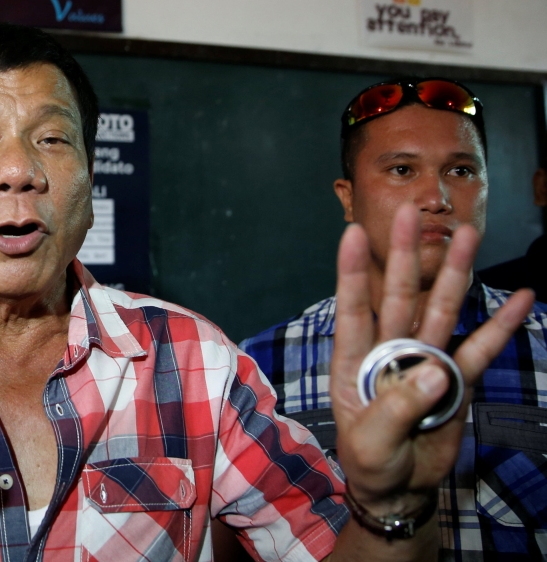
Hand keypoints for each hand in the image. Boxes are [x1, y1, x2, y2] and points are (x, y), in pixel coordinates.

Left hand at [330, 205, 534, 509]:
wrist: (400, 487)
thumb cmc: (372, 462)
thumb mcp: (372, 442)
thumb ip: (398, 408)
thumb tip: (435, 370)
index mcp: (355, 361)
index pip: (352, 309)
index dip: (351, 272)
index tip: (351, 232)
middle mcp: (389, 350)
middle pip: (399, 295)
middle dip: (404, 254)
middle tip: (410, 213)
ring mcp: (424, 360)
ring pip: (441, 309)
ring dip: (455, 273)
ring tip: (469, 235)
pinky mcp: (455, 379)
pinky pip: (481, 348)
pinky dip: (501, 324)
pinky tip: (522, 296)